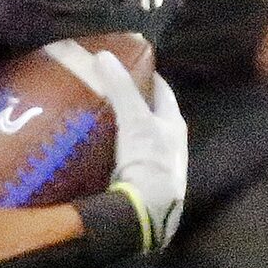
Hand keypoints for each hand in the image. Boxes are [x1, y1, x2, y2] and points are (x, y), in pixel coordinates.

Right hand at [48, 42, 187, 247]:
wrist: (146, 213)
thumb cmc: (149, 161)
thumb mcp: (135, 119)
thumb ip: (120, 88)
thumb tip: (103, 54)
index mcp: (175, 125)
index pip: (163, 92)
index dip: (147, 76)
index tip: (127, 64)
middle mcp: (170, 145)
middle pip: (149, 116)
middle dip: (129, 103)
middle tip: (103, 89)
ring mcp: (155, 167)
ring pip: (136, 139)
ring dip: (119, 129)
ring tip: (93, 116)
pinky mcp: (139, 185)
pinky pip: (123, 160)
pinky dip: (110, 151)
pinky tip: (92, 149)